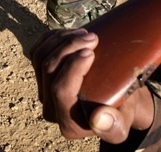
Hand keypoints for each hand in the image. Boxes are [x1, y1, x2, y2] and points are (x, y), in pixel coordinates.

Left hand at [30, 29, 153, 143]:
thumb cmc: (121, 109)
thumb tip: (97, 119)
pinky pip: (36, 51)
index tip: (90, 52)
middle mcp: (51, 109)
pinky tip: (71, 33)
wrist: (116, 100)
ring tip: (85, 33)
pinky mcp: (41, 76)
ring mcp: (43, 91)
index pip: (61, 91)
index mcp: (69, 124)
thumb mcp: (124, 122)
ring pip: (40, 57)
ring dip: (61, 39)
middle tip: (93, 37)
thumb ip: (115, 127)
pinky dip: (51, 37)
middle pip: (49, 70)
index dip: (72, 68)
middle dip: (69, 47)